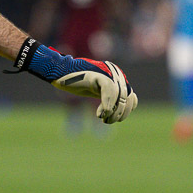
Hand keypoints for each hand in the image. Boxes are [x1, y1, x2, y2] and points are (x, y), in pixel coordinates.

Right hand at [8, 38, 137, 123]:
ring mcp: (108, 73)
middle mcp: (116, 74)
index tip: (115, 119)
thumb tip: (122, 111)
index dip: (125, 111)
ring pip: (120, 96)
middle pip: (127, 99)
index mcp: (118, 78)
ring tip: (103, 118)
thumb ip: (110, 97)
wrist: (61, 72)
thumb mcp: (97, 91)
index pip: (132, 98)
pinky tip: (100, 113)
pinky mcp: (99, 75)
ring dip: (113, 112)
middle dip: (119, 114)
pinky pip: (109, 91)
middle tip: (107, 121)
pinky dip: (107, 104)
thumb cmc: (77, 82)